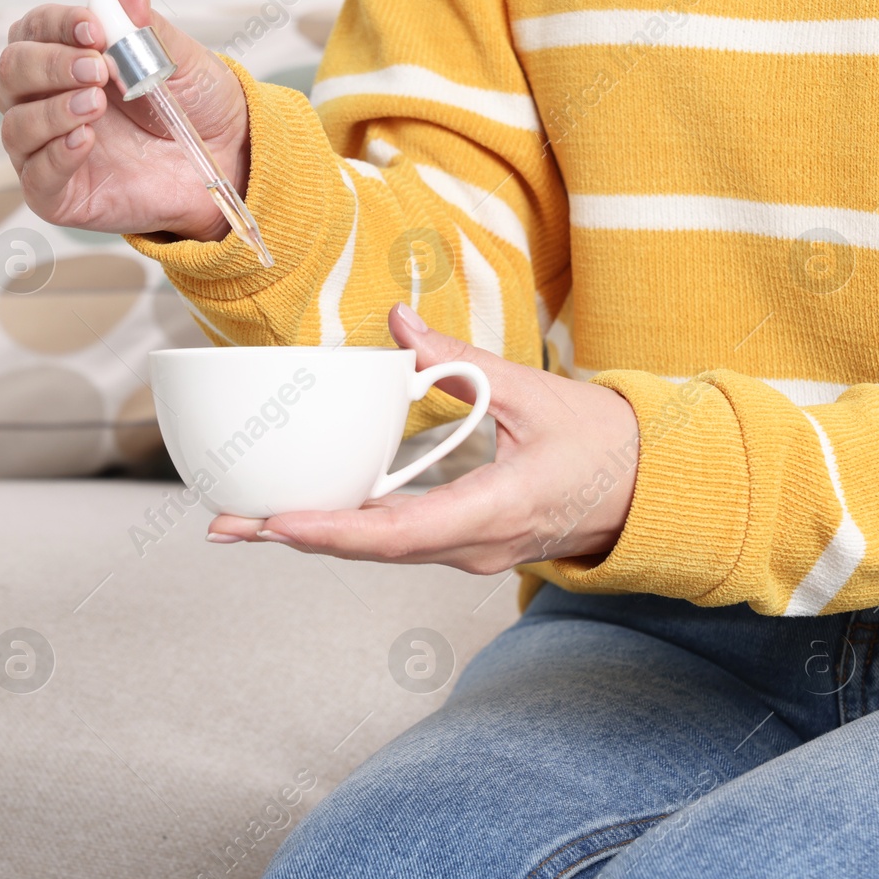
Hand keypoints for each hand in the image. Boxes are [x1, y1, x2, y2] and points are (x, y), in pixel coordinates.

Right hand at [0, 0, 248, 241]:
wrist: (225, 160)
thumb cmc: (195, 108)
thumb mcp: (180, 61)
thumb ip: (148, 31)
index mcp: (68, 59)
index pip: (35, 31)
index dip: (57, 25)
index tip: (94, 29)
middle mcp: (49, 101)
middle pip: (12, 73)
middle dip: (49, 65)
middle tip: (97, 69)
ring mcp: (49, 149)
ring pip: (16, 125)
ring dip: (52, 111)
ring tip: (95, 105)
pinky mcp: (60, 195)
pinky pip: (36, 178)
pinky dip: (56, 155)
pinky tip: (85, 139)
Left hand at [206, 304, 641, 572]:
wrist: (653, 491)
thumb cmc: (605, 444)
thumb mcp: (535, 393)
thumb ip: (461, 364)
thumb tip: (400, 323)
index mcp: (498, 511)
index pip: (402, 533)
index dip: (337, 531)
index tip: (280, 522)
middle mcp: (476, 546)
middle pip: (371, 552)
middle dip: (296, 538)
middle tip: (224, 525)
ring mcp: (469, 554)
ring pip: (377, 553)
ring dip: (311, 537)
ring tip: (242, 522)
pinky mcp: (463, 546)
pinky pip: (393, 545)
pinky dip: (343, 531)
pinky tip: (300, 516)